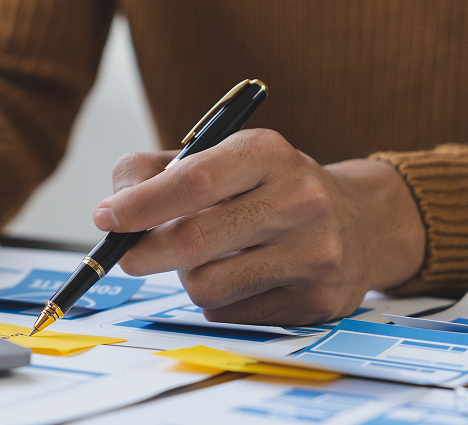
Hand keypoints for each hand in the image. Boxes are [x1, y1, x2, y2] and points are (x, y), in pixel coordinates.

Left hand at [95, 129, 424, 325]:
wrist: (361, 223)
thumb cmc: (270, 187)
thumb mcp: (222, 157)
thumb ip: (156, 171)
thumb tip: (113, 208)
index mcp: (268, 153)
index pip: (195, 180)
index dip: (142, 203)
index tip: (106, 217)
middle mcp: (299, 200)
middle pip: (194, 240)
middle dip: (145, 252)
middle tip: (126, 256)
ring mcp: (314, 254)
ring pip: (206, 285)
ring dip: (187, 277)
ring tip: (206, 258)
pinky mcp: (317, 300)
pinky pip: (229, 313)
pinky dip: (217, 300)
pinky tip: (241, 277)